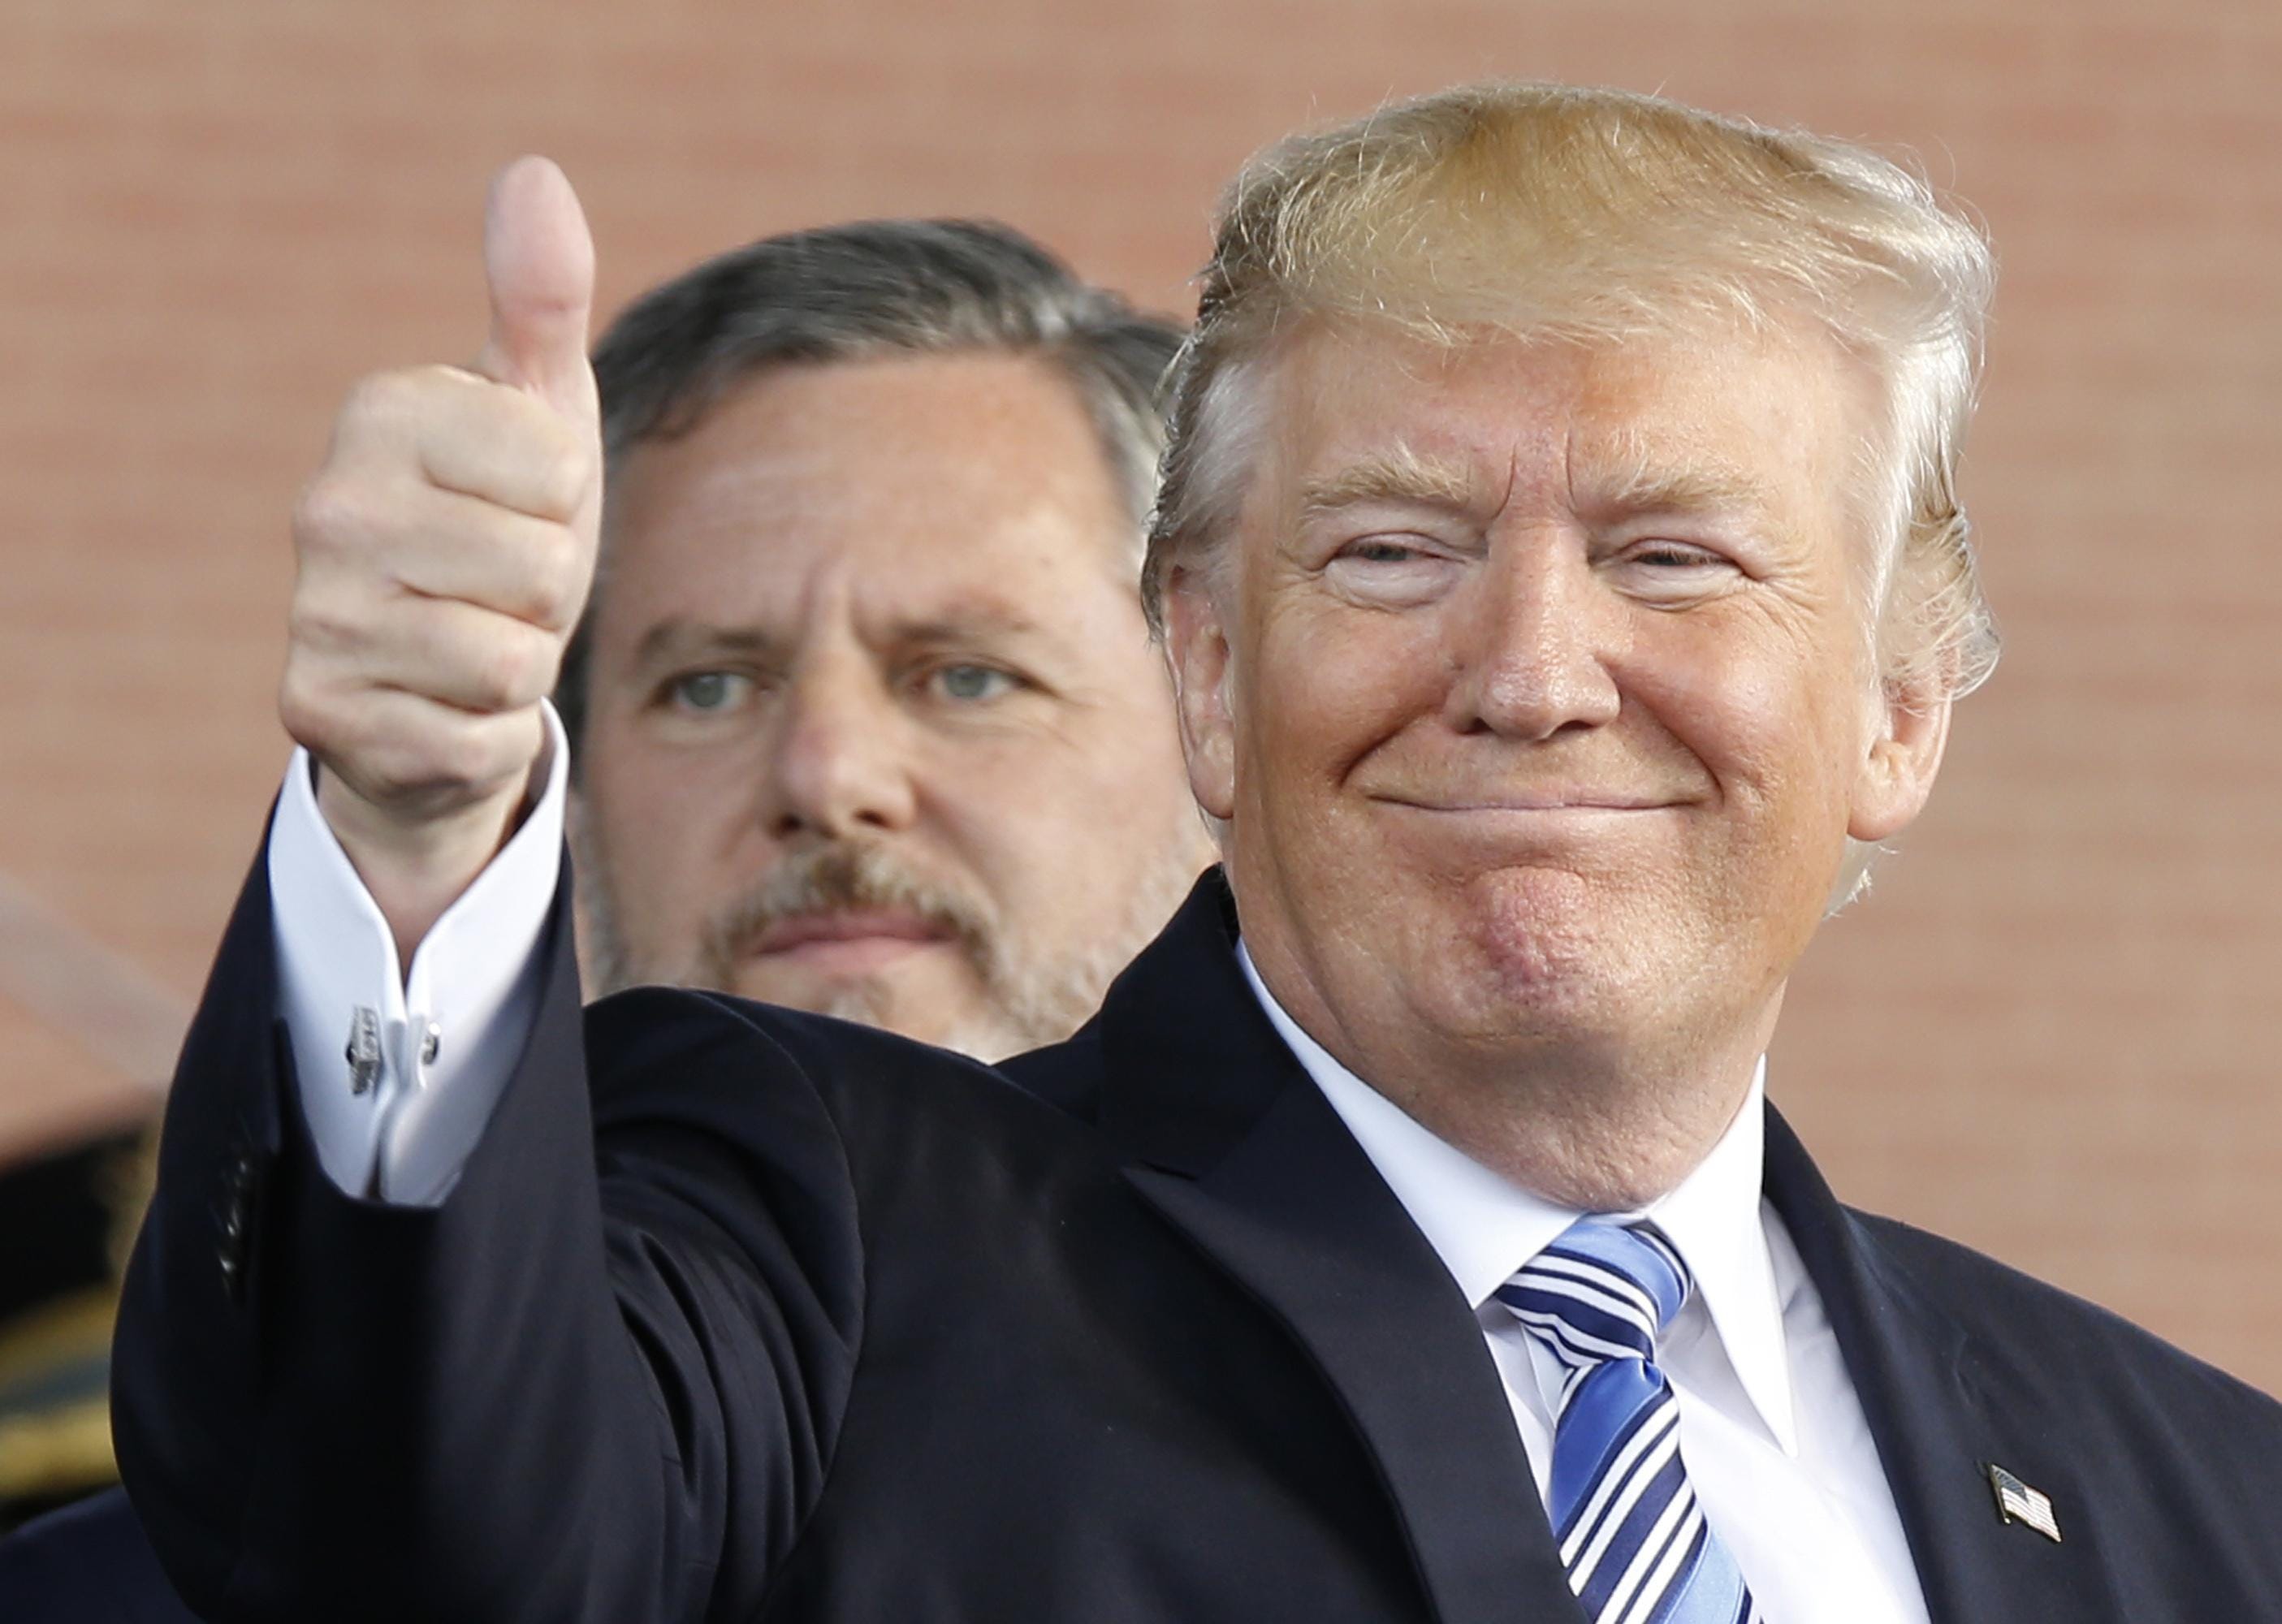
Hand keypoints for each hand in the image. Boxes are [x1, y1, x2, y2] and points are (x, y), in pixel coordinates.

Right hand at [279, 157, 600, 962]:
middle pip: (541, 569)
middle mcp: (325, 507)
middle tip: (498, 588)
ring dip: (521, 666)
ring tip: (474, 641)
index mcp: (380, 414)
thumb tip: (532, 173)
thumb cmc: (504, 524)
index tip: (518, 506)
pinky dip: (487, 732)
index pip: (559, 470)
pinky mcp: (319, 713)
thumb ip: (540, 300)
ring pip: (511, 658)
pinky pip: (479, 734)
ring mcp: (314, 615)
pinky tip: (443, 706)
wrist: (443, 677)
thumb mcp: (540, 412)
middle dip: (547, 595)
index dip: (566, 504)